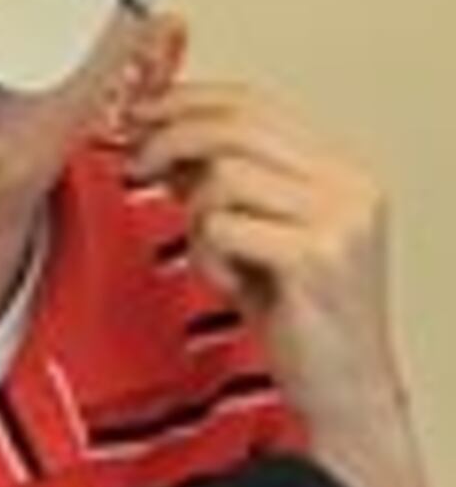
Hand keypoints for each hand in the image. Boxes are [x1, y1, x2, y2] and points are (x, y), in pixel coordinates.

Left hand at [124, 80, 408, 422]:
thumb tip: (154, 130)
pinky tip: (232, 284)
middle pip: (235, 126)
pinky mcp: (317, 256)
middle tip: (136, 165)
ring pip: (224, 176)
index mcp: (341, 168)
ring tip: (217, 254)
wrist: (341, 385)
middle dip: (169, 140)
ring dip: (197, 217)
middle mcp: (350, 185)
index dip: (185, 100)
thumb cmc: (297, 312)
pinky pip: (223, 227)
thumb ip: (220, 177)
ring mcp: (340, 218)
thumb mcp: (256, 228)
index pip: (253, 102)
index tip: (137, 113)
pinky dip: (209, 257)